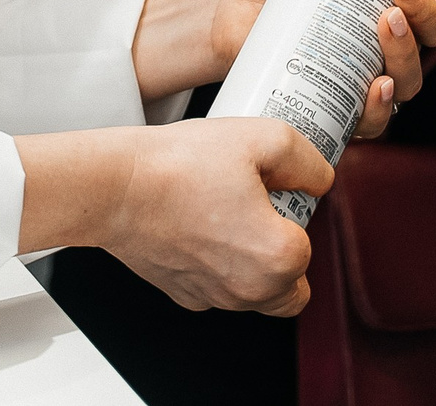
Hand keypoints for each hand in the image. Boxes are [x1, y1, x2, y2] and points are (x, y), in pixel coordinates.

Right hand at [17, 119, 327, 313]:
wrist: (116, 186)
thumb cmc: (179, 166)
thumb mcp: (265, 138)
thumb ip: (308, 162)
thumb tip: (319, 179)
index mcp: (278, 258)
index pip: (311, 242)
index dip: (295, 210)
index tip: (274, 188)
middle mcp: (249, 290)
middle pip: (293, 284)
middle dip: (285, 250)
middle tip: (261, 209)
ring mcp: (213, 298)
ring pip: (256, 292)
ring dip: (253, 262)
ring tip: (228, 211)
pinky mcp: (183, 295)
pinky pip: (218, 288)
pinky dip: (218, 265)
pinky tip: (201, 224)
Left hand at [132, 0, 435, 100]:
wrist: (226, 3)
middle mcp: (390, 40)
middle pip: (430, 45)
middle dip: (420, 28)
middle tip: (388, 6)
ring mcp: (365, 75)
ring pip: (407, 84)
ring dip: (403, 65)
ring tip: (375, 37)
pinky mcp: (337, 103)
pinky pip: (373, 120)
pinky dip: (377, 111)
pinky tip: (369, 90)